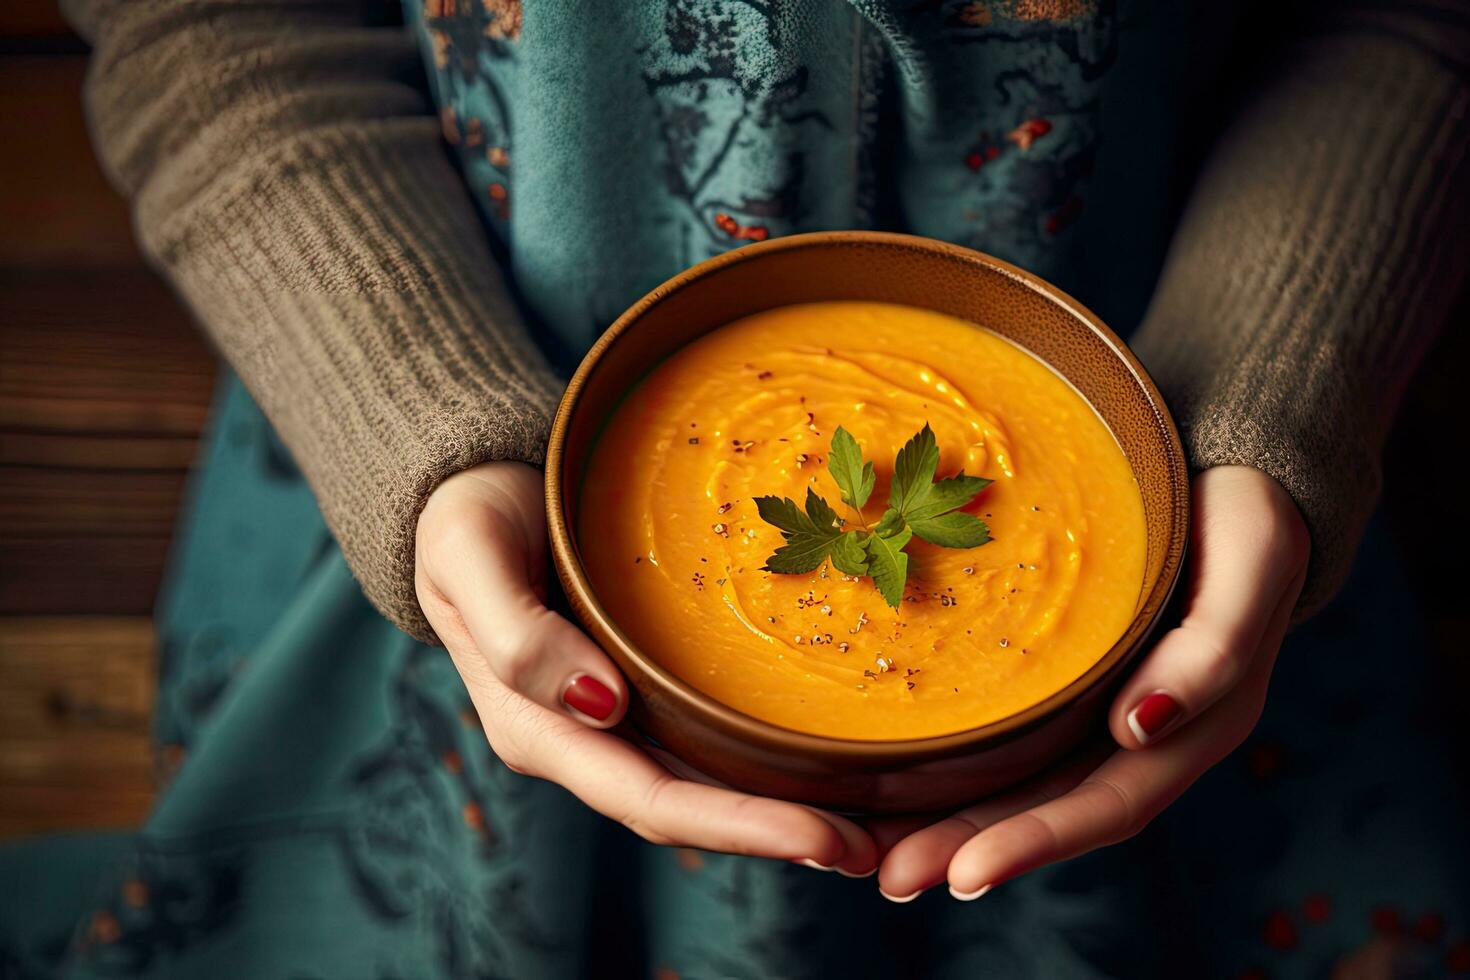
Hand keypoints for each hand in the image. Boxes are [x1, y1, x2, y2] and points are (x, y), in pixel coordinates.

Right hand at [416, 461, 876, 872]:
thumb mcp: (470, 554)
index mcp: (540, 729)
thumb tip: (599, 703)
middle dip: (782, 835)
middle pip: (693, 810)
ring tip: (876, 824)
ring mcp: (618, 719)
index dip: (737, 825)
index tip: (819, 836)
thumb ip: (516, 633)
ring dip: (789, 810)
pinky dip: (773, 761)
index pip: (651, 798)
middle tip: (875, 848)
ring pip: (711, 785)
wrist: (473, 491)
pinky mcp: (646, 687)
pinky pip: (714, 738)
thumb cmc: (468, 516)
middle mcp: (586, 740)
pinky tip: (830, 760)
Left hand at [871, 465, 1310, 900]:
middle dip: (966, 847)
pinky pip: (995, 729)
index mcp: (1192, 728)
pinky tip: (888, 772)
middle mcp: (1133, 735)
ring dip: (943, 820)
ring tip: (869, 852)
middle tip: (889, 876)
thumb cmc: (1244, 520)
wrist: (1226, 478)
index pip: (1107, 806)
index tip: (965, 875)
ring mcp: (1089, 709)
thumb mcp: (1251, 565)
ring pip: (1010, 781)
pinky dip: (944, 760)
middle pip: (1042, 808)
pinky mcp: (1053, 677)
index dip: (1036, 842)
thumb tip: (1139, 731)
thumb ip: (1213, 653)